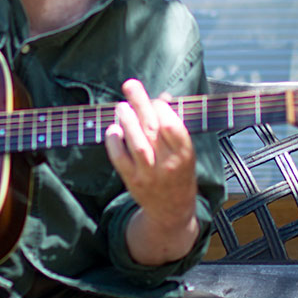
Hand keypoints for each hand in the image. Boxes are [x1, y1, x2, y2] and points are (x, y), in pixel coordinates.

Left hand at [105, 78, 199, 264]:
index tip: (155, 100)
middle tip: (130, 85)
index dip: (161, 108)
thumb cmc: (179, 175)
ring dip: (127, 121)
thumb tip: (160, 98)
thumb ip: (173, 128)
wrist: (172, 212)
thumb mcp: (184, 152)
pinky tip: (113, 130)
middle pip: (153, 129)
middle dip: (141, 103)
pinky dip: (114, 143)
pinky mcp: (132, 181)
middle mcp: (168, 164)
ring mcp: (149, 174)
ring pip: (137, 143)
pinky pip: (120, 159)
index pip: (172, 126)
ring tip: (121, 107)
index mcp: (185, 154)